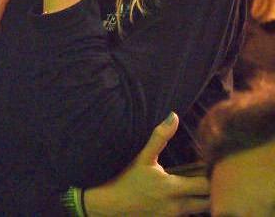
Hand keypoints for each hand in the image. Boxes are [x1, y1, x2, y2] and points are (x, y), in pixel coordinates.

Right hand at [83, 112, 209, 215]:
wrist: (109, 205)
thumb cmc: (125, 180)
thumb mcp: (142, 158)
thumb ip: (159, 138)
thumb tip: (173, 116)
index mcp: (172, 187)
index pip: (207, 184)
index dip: (213, 175)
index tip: (212, 166)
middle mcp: (177, 205)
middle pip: (210, 202)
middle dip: (213, 190)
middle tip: (211, 177)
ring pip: (202, 210)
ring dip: (204, 200)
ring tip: (200, 188)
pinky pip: (189, 215)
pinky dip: (192, 207)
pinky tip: (186, 198)